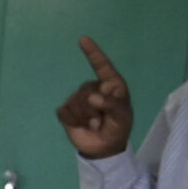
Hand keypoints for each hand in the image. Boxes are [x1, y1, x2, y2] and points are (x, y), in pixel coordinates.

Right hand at [57, 36, 132, 158]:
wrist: (103, 148)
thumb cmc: (118, 128)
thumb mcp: (122, 116)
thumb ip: (111, 105)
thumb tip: (91, 97)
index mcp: (111, 85)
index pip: (102, 65)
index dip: (93, 53)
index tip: (83, 39)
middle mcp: (93, 88)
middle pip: (85, 90)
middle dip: (92, 109)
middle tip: (101, 122)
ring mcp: (78, 99)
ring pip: (74, 102)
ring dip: (84, 118)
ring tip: (94, 126)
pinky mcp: (66, 111)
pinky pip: (65, 111)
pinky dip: (73, 121)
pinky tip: (80, 126)